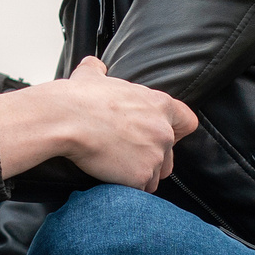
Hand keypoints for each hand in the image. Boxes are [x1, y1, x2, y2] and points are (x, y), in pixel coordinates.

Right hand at [56, 56, 195, 190]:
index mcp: (159, 105)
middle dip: (150, 159)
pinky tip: (109, 176)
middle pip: (169, 156)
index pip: (187, 122)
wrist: (66, 120)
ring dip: (138, 175)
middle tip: (125, 155)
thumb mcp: (92, 76)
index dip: (175, 132)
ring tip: (114, 166)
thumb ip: (99, 70)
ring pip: (154, 175)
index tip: (157, 137)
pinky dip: (126, 187)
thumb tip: (94, 65)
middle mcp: (163, 131)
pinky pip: (139, 190)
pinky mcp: (141, 176)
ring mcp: (155, 155)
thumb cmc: (79, 98)